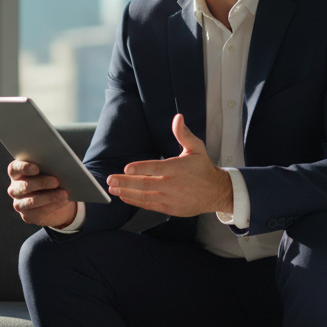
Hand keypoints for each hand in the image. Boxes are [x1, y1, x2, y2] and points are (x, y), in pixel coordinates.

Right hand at [7, 160, 78, 228]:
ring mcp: (19, 203)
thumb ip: (48, 167)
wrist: (53, 200)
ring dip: (50, 197)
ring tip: (64, 193)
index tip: (36, 168)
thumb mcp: (48, 171)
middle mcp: (14, 188)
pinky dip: (54, 205)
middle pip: (25, 185)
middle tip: (56, 181)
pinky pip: (40, 211)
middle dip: (42, 183)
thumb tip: (59, 166)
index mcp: (16, 173)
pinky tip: (64, 201)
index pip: (14, 168)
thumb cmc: (49, 178)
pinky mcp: (27, 215)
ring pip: (32, 201)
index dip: (24, 168)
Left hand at [106, 114, 232, 216]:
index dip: (141, 168)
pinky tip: (124, 197)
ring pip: (145, 196)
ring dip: (127, 192)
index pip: (156, 168)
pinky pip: (149, 205)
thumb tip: (178, 117)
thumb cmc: (203, 168)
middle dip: (126, 182)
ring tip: (112, 189)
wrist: (216, 192)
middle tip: (110, 180)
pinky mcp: (169, 208)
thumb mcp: (196, 148)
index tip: (126, 168)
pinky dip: (136, 201)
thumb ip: (183, 134)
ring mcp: (170, 198)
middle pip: (146, 184)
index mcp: (177, 168)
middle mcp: (173, 184)